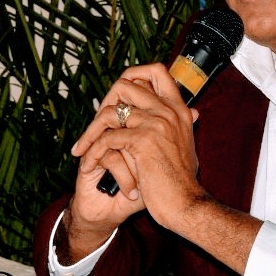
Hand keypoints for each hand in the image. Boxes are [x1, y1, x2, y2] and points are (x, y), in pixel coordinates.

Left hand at [70, 63, 204, 232]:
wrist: (186, 204)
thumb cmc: (182, 181)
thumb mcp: (188, 146)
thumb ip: (183, 126)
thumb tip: (192, 112)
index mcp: (179, 109)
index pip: (156, 71)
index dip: (134, 74)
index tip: (117, 95)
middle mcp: (168, 111)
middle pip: (125, 85)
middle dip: (103, 104)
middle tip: (95, 126)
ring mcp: (156, 123)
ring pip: (109, 112)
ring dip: (90, 132)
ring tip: (83, 148)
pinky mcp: (142, 141)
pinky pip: (106, 139)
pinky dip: (92, 153)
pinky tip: (88, 166)